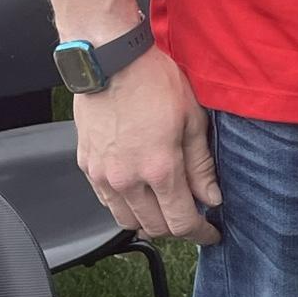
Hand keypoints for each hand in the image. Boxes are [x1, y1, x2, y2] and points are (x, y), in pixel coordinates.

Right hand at [74, 44, 221, 243]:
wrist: (111, 62)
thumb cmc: (155, 82)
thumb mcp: (192, 118)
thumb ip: (200, 164)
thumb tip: (211, 198)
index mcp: (159, 168)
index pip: (181, 222)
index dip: (200, 233)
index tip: (211, 234)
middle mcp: (128, 180)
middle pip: (155, 227)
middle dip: (178, 228)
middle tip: (193, 214)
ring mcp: (103, 177)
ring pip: (128, 221)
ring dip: (150, 221)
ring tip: (167, 205)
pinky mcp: (86, 168)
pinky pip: (108, 203)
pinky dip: (126, 206)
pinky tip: (140, 192)